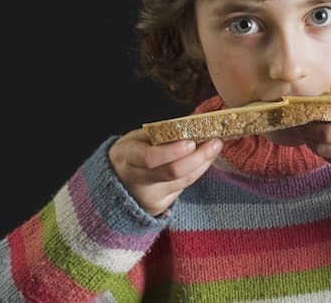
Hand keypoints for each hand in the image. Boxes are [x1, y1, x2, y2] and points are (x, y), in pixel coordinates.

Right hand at [108, 129, 222, 215]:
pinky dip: (197, 171)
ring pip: (184, 180)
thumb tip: (192, 123)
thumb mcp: (136, 139)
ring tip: (215, 146)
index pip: (149, 158)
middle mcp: (137, 181)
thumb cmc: (130, 154)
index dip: (172, 152)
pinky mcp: (161, 206)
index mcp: (127, 158)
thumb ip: (160, 134)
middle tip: (215, 142)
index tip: (191, 142)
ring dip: (203, 162)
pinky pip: (184, 186)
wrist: (115, 184)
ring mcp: (150, 197)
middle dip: (198, 157)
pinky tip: (205, 159)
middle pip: (172, 173)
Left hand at [297, 82, 330, 185]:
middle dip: (308, 135)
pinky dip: (327, 152)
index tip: (305, 114)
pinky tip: (326, 141)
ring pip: (327, 157)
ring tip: (310, 130)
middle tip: (301, 123)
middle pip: (324, 146)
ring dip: (315, 144)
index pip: (330, 133)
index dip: (312, 126)